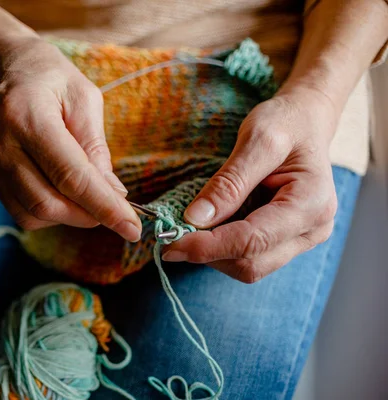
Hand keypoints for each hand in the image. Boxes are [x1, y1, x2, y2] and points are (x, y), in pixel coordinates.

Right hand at [0, 36, 141, 241]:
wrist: (0, 65)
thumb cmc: (49, 77)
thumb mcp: (84, 98)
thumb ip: (96, 148)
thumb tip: (112, 194)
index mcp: (26, 115)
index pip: (70, 176)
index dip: (104, 207)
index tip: (132, 228)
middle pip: (48, 203)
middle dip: (88, 215)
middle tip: (113, 209)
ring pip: (32, 214)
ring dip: (69, 216)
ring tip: (88, 196)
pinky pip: (20, 210)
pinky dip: (48, 212)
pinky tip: (62, 192)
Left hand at [162, 88, 339, 282]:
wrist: (305, 122)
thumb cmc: (286, 123)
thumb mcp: (258, 140)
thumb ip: (229, 182)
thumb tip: (196, 219)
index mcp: (311, 204)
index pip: (253, 240)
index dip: (209, 247)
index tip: (170, 241)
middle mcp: (312, 230)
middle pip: (251, 264)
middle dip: (207, 254)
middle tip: (170, 235)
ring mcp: (301, 239)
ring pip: (249, 267)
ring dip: (213, 254)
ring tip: (190, 226)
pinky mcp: (286, 240)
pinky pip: (251, 256)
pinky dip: (222, 248)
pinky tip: (208, 227)